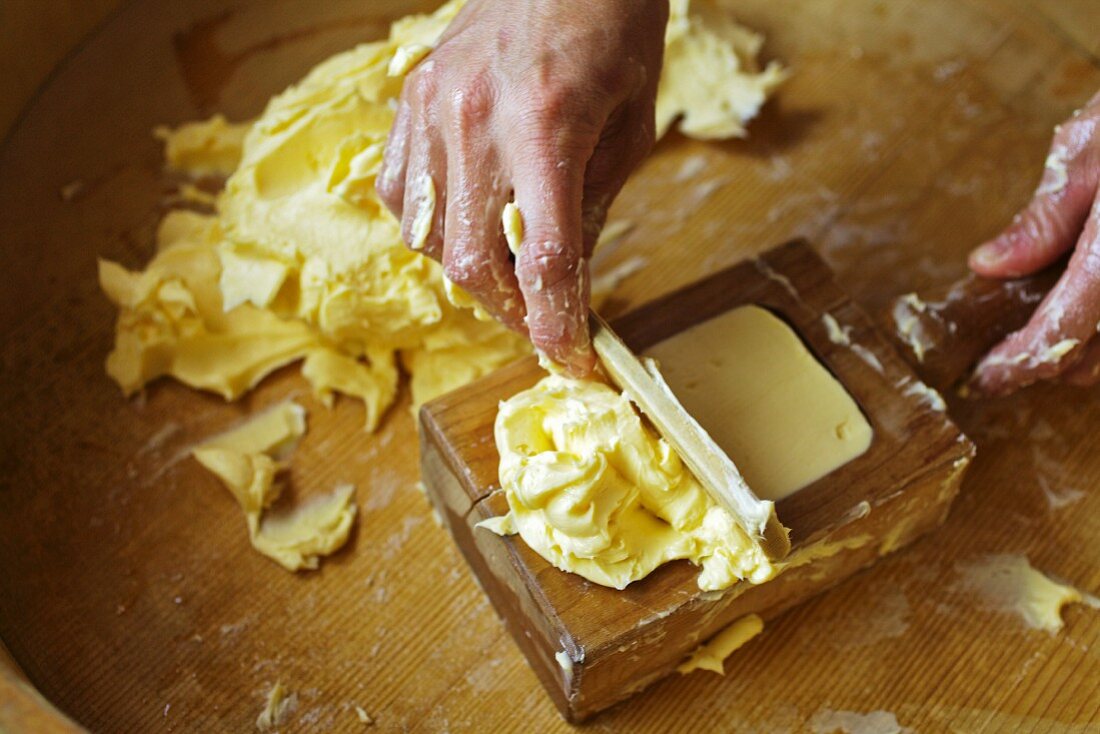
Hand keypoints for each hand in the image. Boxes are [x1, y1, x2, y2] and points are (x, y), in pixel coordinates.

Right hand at [377, 0, 668, 375]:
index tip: (573, 358)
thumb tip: (567, 281)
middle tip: (544, 325)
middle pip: (472, 262)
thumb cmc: (613, 30)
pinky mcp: (409, 101)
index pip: (544, 259)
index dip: (557, 323)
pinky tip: (463, 225)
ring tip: (511, 276)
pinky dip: (428, 228)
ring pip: (429, 238)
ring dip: (473, 273)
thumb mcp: (630, 127)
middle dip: (512, 313)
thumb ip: (592, 208)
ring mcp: (431, 110)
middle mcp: (475, 122)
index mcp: (546, 126)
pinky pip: (398, 195)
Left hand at [968, 90, 1099, 394]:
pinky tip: (1095, 309)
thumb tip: (990, 265)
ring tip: (1051, 335)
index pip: (1062, 330)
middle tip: (1012, 357)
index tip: (987, 376)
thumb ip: (1045, 217)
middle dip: (1055, 364)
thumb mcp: (1092, 146)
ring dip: (1093, 354)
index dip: (1018, 362)